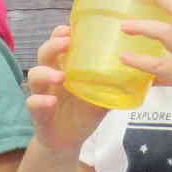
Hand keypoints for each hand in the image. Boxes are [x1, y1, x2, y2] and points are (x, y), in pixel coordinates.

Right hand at [25, 24, 106, 152]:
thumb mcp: (101, 98)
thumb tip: (139, 74)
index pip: (58, 44)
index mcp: (65, 68)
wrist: (67, 141)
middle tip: (66, 43)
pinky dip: (40, 101)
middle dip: (53, 45)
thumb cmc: (82, 114)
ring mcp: (42, 93)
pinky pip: (32, 103)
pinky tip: (50, 101)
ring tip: (61, 77)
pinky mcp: (37, 112)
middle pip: (44, 54)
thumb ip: (113, 86)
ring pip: (34, 75)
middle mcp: (51, 77)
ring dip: (46, 72)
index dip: (61, 34)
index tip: (71, 29)